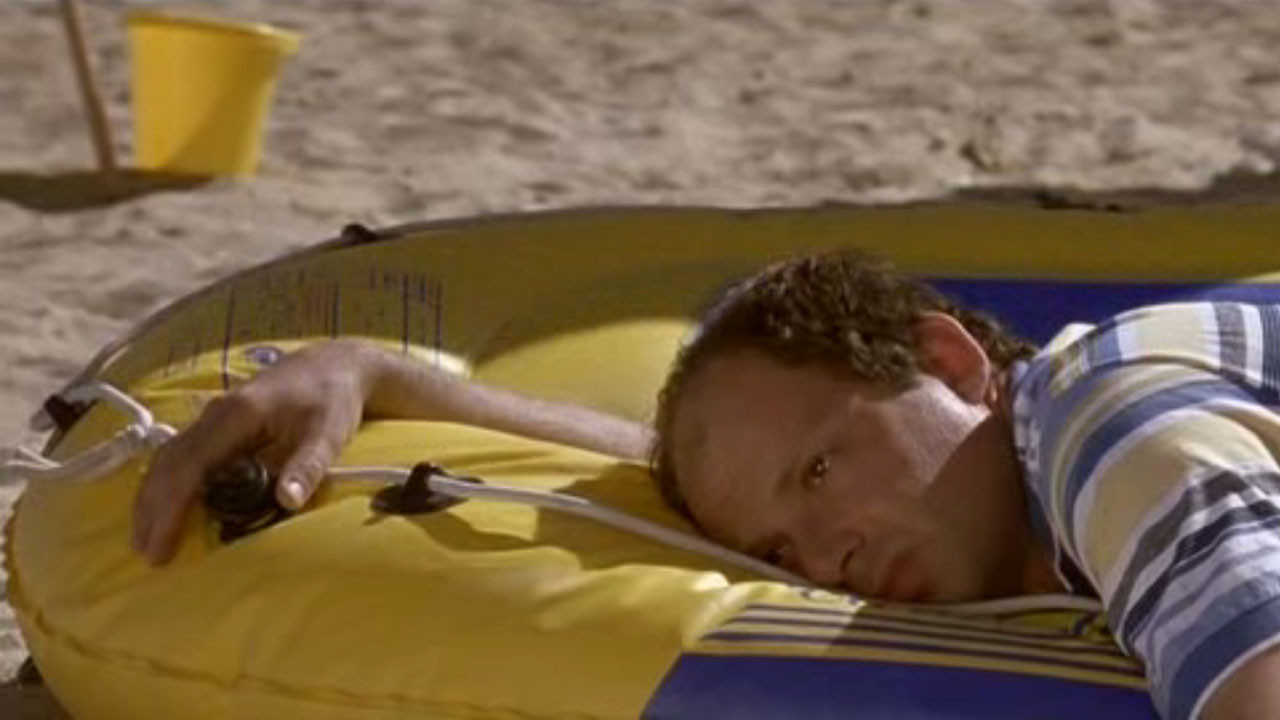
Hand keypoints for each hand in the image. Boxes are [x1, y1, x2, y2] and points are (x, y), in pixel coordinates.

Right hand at [132, 339, 379, 564]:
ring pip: (170, 458)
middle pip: (168, 462)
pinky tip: (170, 508)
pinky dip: (171, 484)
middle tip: (145, 552)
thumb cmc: (332, 398)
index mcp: (236, 415)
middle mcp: (215, 414)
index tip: (160, 544)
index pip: (188, 464)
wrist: (336, 365)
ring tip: (147, 538)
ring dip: (155, 497)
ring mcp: (215, 418)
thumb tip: (288, 501)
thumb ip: (309, 465)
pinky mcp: (221, 425)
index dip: (169, 506)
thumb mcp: (329, 432)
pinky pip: (185, 455)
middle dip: (152, 507)